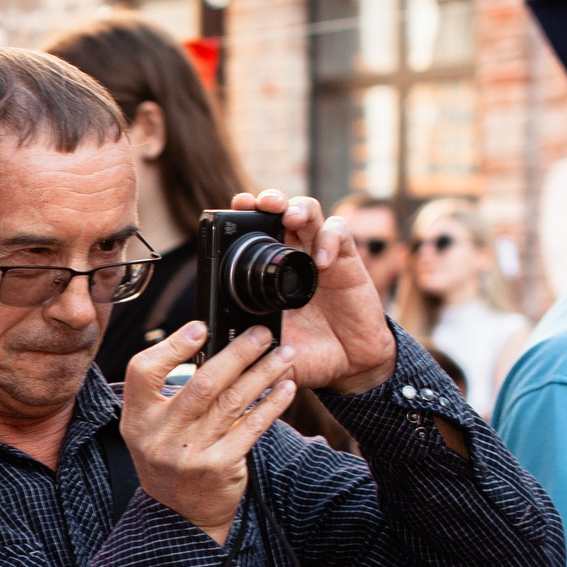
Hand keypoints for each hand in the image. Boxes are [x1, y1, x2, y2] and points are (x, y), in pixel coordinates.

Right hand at [120, 320, 299, 543]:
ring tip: (284, 356)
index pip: (143, 371)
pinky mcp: (219, 467)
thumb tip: (205, 346)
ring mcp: (190, 454)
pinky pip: (251, 427)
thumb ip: (167, 394)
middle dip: (237, 353)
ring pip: (232, 402)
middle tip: (260, 334)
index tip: (202, 328)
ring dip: (262, 374)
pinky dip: (271, 405)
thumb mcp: (151, 430)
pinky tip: (285, 389)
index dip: (172, 346)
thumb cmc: (171, 462)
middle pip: (201, 383)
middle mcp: (160, 436)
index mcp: (137, 419)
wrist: (181, 517)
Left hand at [228, 189, 398, 394]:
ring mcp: (320, 254)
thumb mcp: (271, 355)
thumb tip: (216, 358)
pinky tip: (322, 261)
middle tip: (259, 204)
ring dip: (298, 207)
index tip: (231, 210)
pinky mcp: (347, 260)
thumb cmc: (308, 355)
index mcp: (269, 273)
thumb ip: (249, 353)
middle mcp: (293, 256)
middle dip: (269, 200)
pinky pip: (339, 233)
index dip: (244, 217)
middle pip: (280, 211)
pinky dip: (330, 239)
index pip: (254, 233)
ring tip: (290, 216)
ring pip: (309, 212)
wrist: (350, 365)